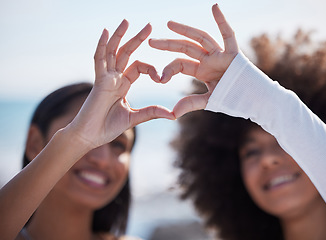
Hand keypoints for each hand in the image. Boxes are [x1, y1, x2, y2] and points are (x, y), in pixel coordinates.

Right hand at [68, 20, 174, 149]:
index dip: (151, 69)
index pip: (139, 67)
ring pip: (113, 52)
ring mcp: (106, 78)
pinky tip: (106, 31)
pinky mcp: (99, 81)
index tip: (161, 78)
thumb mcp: (134, 118)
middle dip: (137, 39)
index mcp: (123, 85)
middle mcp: (114, 78)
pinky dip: (102, 45)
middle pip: (127, 53)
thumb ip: (152, 113)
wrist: (90, 136)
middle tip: (149, 25)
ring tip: (127, 21)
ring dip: (120, 36)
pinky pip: (99, 60)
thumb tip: (172, 115)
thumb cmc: (107, 128)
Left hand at [149, 4, 238, 117]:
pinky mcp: (234, 53)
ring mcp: (220, 55)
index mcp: (202, 71)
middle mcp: (209, 60)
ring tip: (168, 24)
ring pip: (200, 39)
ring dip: (185, 30)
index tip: (158, 78)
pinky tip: (214, 7)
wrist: (254, 101)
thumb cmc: (233, 100)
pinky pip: (228, 35)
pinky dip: (222, 21)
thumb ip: (191, 103)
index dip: (168, 69)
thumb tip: (172, 114)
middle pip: (185, 48)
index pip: (180, 64)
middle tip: (151, 41)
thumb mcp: (209, 101)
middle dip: (168, 44)